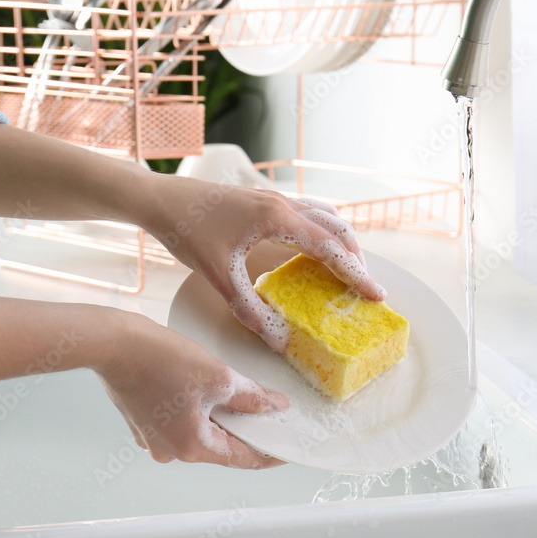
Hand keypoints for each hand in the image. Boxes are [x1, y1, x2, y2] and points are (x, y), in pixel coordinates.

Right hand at [97, 312, 288, 468]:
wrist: (114, 344)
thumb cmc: (159, 360)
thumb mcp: (219, 377)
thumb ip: (251, 396)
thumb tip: (273, 406)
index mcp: (191, 447)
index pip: (242, 458)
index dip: (268, 453)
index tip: (285, 451)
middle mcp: (170, 450)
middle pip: (221, 446)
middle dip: (245, 430)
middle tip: (267, 414)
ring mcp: (154, 439)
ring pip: (201, 433)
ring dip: (221, 418)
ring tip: (237, 395)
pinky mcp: (145, 423)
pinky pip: (182, 423)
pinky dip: (199, 411)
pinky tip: (206, 390)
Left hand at [140, 176, 385, 350]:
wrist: (161, 198)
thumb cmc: (186, 231)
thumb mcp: (217, 275)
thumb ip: (249, 309)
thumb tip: (278, 339)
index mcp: (277, 219)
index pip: (330, 248)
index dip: (356, 273)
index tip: (375, 294)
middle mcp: (283, 204)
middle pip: (337, 229)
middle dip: (356, 258)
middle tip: (365, 288)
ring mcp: (275, 199)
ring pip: (326, 217)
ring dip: (342, 243)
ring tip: (348, 271)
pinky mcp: (265, 201)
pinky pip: (309, 214)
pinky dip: (323, 232)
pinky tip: (315, 251)